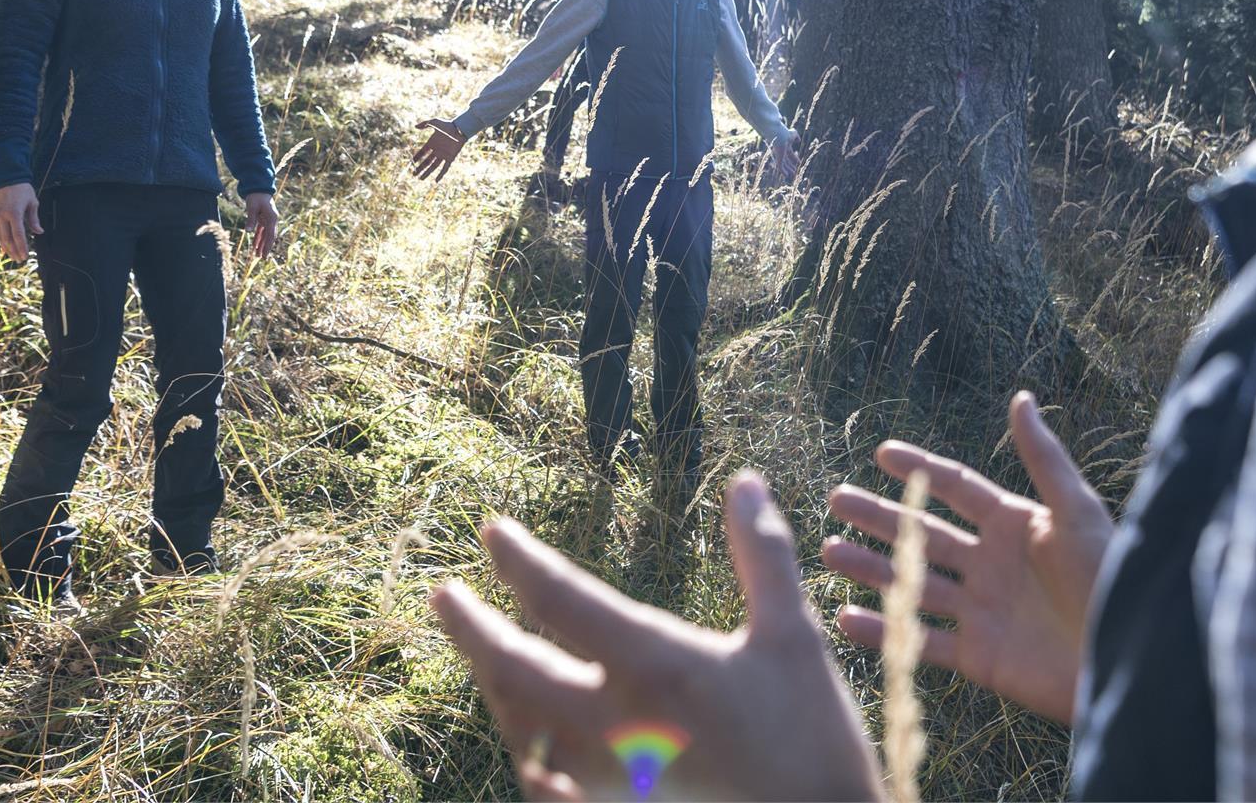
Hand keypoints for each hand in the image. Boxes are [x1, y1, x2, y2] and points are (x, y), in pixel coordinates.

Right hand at [0, 182, 41, 263]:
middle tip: (20, 260)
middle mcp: (2, 216)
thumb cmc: (23, 190)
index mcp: (14, 213)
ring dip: (6, 248)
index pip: (18, 235)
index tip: (25, 256)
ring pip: (0, 236)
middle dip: (14, 251)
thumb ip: (34, 219)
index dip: (22, 247)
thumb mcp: (32, 203)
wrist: (7, 178)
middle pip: (7, 239)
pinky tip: (5, 246)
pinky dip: (1, 240)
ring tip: (13, 256)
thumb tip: (39, 232)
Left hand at [244, 192, 278, 256]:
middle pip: (269, 237)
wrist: (258, 187)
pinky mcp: (263, 218)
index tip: (264, 255)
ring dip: (262, 244)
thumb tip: (249, 232)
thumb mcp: (252, 208)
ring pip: (265, 235)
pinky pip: (261, 230)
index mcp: (272, 218)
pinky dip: (258, 237)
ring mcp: (268, 220)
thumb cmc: (256, 197)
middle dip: (265, 247)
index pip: (270, 235)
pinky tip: (255, 245)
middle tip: (261, 258)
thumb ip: (251, 220)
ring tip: (257, 254)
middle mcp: (272, 220)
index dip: (268, 246)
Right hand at [412, 118, 466, 182]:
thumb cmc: (448, 125)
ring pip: (433, 166)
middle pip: (426, 161)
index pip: (422, 152)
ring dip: (427, 173)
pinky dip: (441, 174)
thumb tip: (415, 127)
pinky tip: (436, 181)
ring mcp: (443, 155)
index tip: (412, 162)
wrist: (460, 129)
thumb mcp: (434, 122)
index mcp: (432, 143)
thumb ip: (425, 124)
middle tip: (413, 174)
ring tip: (421, 179)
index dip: (417, 157)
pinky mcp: (450, 158)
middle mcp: (437, 150)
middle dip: (420, 168)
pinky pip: (445, 168)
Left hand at [432, 471, 884, 802]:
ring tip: (486, 655)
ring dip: (494, 688)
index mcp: (656, 668)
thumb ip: (763, 558)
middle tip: (443, 598)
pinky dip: (525, 751)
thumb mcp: (794, 638)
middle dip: (471, 630)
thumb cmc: (813, 741)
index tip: (492, 533)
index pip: (562, 601)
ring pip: (519, 732)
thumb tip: (745, 483)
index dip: (520, 561)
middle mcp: (614, 727)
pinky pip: (543, 785)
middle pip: (513, 672)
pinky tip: (528, 738)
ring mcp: (606, 785)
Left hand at [768, 130, 799, 183]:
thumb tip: (798, 141)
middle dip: (791, 166)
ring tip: (793, 174)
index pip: (790, 154)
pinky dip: (783, 171)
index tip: (799, 163)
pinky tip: (786, 175)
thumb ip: (795, 136)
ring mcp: (779, 154)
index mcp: (785, 146)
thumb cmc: (784, 131)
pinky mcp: (778, 157)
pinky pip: (780, 166)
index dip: (795, 158)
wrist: (778, 133)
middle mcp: (782, 151)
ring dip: (788, 169)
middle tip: (795, 171)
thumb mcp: (792, 133)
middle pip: (786, 160)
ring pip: (783, 164)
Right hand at [822, 391, 1113, 725]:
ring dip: (870, 568)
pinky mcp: (980, 656)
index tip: (882, 452)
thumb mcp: (1077, 512)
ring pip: (913, 583)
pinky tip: (846, 617)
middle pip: (924, 532)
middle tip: (835, 500)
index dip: (921, 469)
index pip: (958, 489)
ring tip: (829, 552)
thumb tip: (1021, 397)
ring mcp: (982, 610)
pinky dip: (884, 630)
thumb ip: (1043, 459)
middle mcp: (992, 564)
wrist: (1127, 659)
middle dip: (879, 517)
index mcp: (1016, 525)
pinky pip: (922, 640)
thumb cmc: (1112, 580)